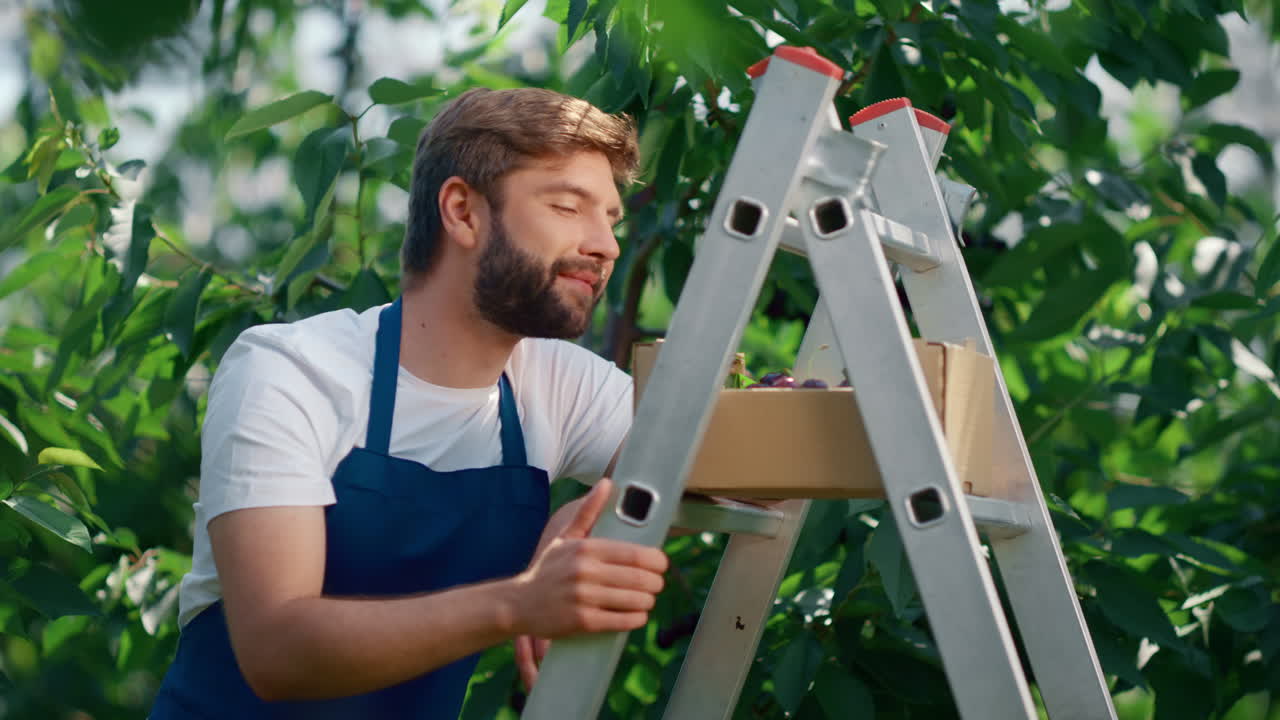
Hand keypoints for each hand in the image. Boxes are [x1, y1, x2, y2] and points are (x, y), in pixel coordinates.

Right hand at [510, 479, 667, 687]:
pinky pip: (623, 621)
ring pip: (635, 600)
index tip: (661, 564)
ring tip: (646, 599)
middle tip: (657, 584)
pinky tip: (636, 614)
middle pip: (640, 578)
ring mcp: (584, 598)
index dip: (657, 561)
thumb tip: (607, 483)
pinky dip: (636, 618)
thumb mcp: (565, 537)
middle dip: (655, 583)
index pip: (636, 554)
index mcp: (586, 548)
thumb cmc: (548, 569)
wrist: (519, 603)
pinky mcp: (583, 622)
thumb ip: (588, 511)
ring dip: (647, 601)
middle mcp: (585, 571)